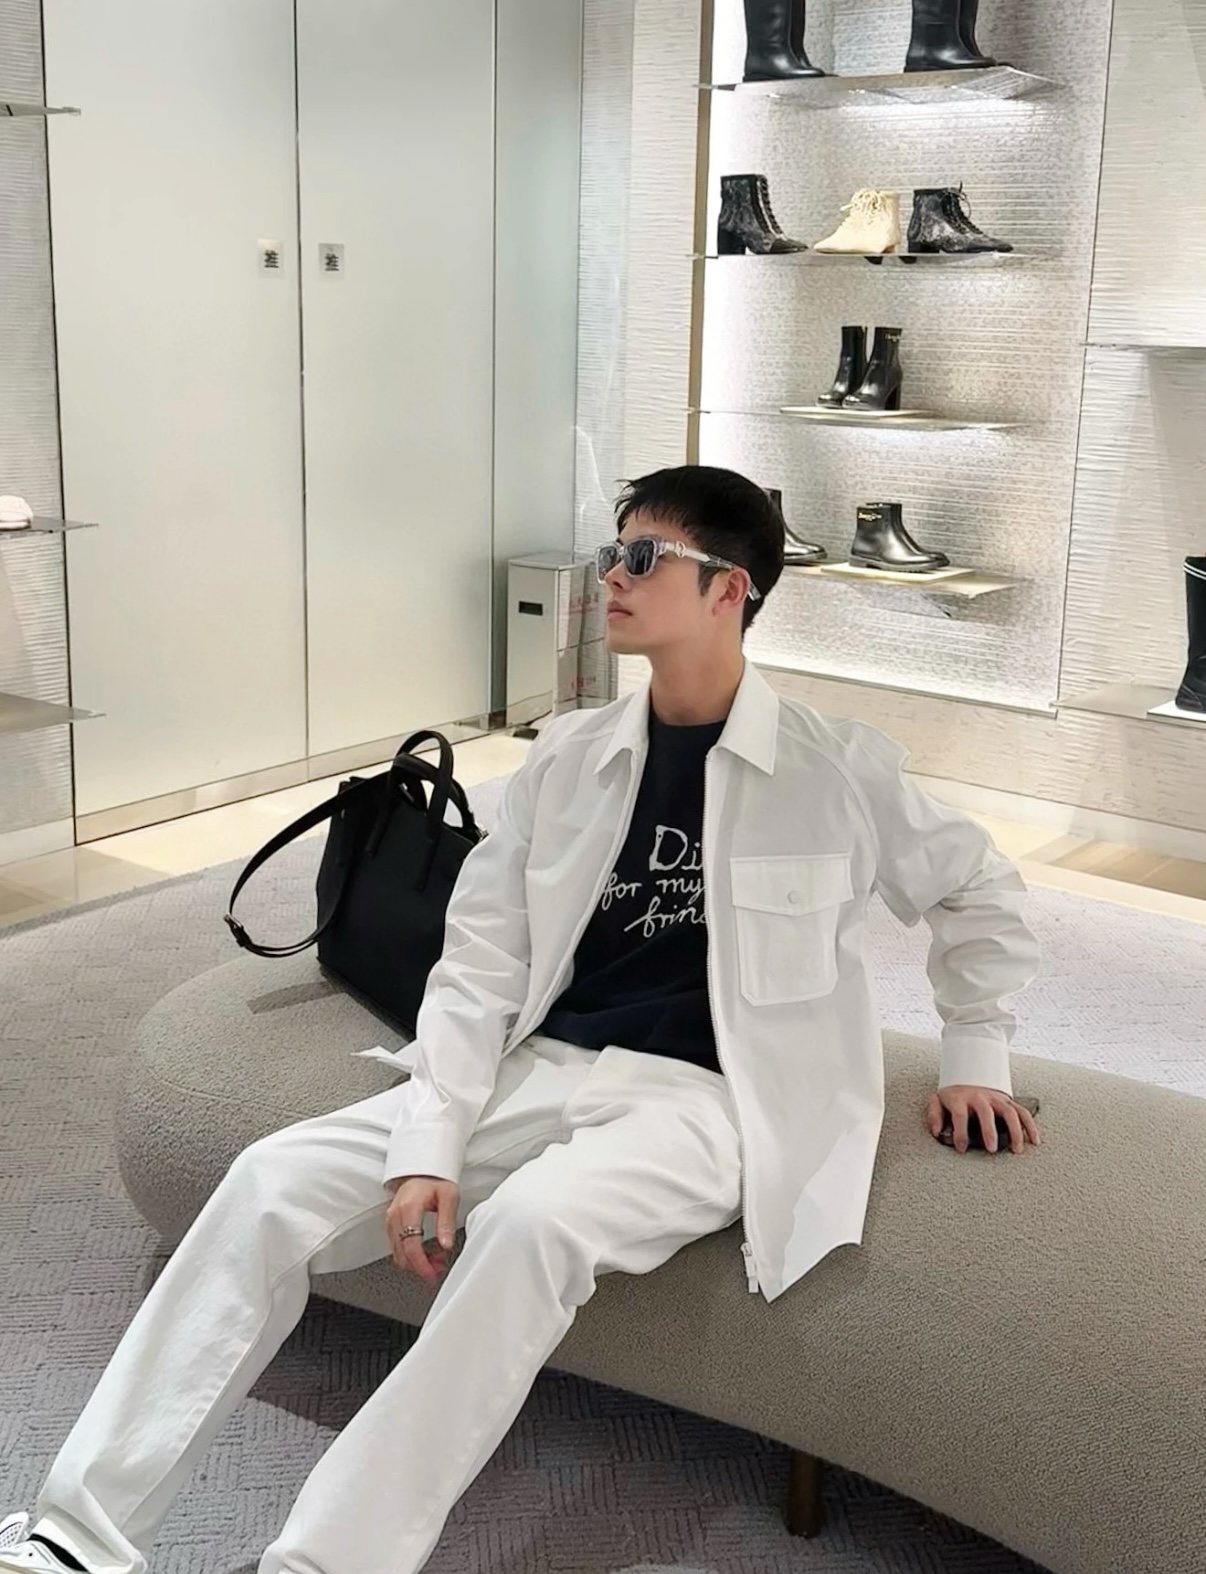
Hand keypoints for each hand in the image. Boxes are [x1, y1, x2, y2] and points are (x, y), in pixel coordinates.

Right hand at [385, 1175, 460, 1284]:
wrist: (423, 1170)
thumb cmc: (436, 1180)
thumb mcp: (449, 1197)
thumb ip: (447, 1222)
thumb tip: (446, 1245)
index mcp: (409, 1208)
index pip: (411, 1245)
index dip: (421, 1264)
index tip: (432, 1274)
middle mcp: (395, 1215)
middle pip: (402, 1253)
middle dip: (421, 1266)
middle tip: (439, 1267)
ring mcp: (390, 1219)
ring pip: (398, 1253)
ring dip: (416, 1261)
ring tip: (436, 1259)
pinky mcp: (391, 1223)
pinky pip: (397, 1246)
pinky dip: (410, 1253)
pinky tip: (425, 1251)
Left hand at [927, 1085, 1041, 1154]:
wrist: (966, 1073)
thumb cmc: (952, 1094)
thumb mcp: (937, 1101)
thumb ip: (934, 1116)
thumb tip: (937, 1132)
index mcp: (960, 1098)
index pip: (959, 1115)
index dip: (960, 1132)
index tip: (961, 1148)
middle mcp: (980, 1097)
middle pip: (986, 1112)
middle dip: (989, 1131)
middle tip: (991, 1149)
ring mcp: (996, 1098)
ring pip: (1009, 1112)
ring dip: (1015, 1130)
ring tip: (1017, 1150)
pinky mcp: (1008, 1100)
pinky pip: (1022, 1112)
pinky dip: (1030, 1125)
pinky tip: (1034, 1140)